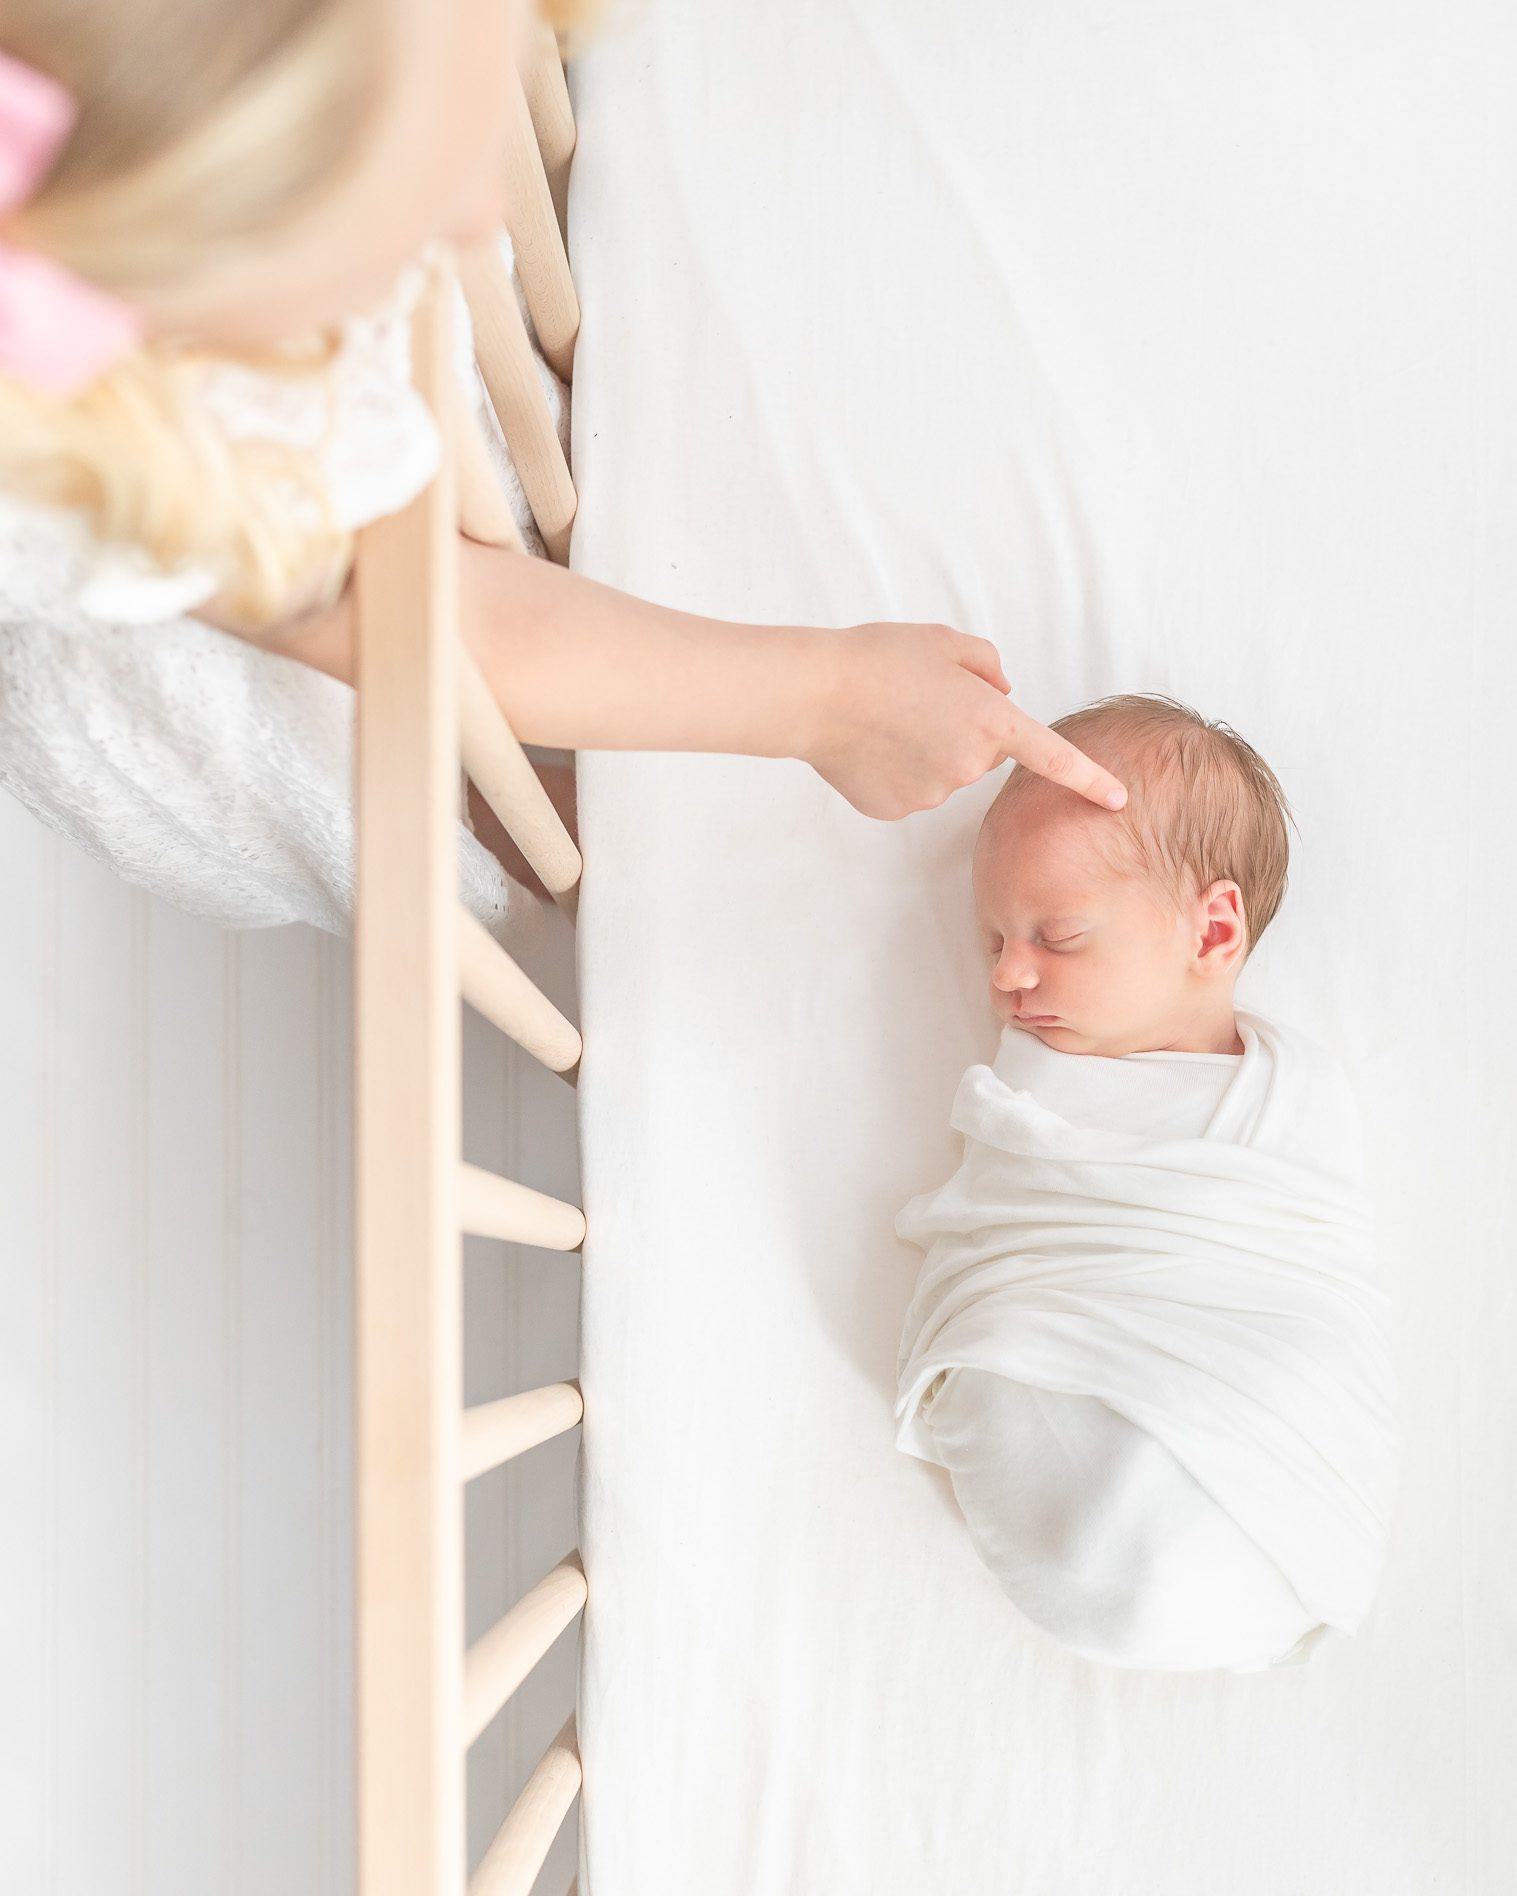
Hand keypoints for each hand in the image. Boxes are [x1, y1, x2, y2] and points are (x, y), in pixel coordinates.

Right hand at [801, 623, 1126, 819]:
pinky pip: (907, 791)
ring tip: (884, 723)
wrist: (816, 695)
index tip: (1119, 800)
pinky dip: (893, 773)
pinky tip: (868, 749)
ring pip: (941, 775)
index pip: (1055, 758)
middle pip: (980, 756)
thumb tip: (1000, 690)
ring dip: (923, 753)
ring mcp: (932, 794)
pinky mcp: (897, 810)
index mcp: (991, 721)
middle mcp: (969, 765)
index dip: (1091, 780)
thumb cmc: (880, 659)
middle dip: (960, 733)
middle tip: (917, 703)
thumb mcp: (945, 641)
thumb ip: (986, 665)